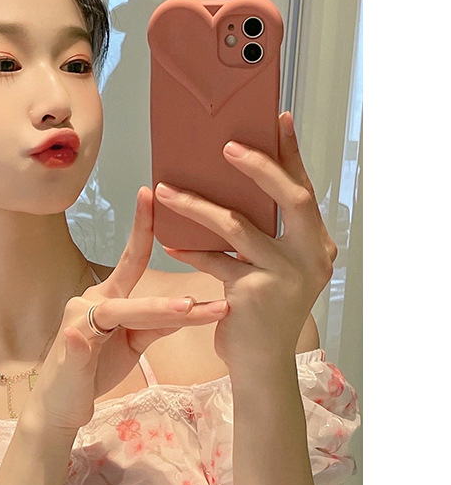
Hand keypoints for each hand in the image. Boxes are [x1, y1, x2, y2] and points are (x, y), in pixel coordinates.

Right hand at [25, 186, 228, 433]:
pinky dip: (79, 342)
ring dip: (151, 310)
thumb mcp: (134, 344)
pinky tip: (81, 338)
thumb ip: (156, 323)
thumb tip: (190, 306)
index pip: (130, 260)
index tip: (153, 194)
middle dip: (158, 264)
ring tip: (186, 309)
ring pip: (118, 312)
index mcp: (107, 299)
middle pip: (128, 280)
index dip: (143, 228)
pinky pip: (76, 345)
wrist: (61, 407)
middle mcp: (90, 304)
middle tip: (196, 261)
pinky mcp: (67, 354)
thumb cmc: (95, 371)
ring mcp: (77, 327)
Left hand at [155, 111, 337, 370]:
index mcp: (317, 245)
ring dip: (197, 205)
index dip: (291, 154)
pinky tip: (170, 243)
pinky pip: (215, 261)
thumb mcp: (274, 269)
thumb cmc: (263, 313)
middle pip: (290, 199)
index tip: (278, 118)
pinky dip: (191, 250)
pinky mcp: (254, 295)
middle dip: (260, 167)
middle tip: (227, 146)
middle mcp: (311, 258)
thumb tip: (231, 186)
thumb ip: (265, 234)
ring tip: (166, 190)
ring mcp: (285, 277)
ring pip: (237, 226)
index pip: (305, 190)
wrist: (261, 366)